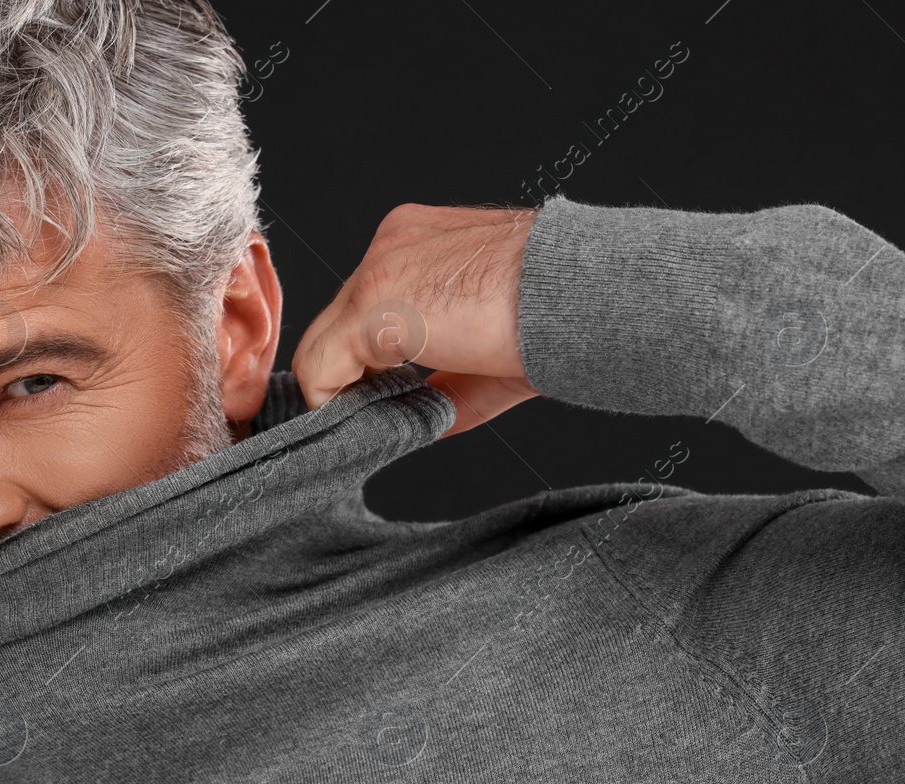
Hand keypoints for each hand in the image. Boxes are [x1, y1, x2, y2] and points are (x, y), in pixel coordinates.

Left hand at [292, 202, 542, 437]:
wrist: (585, 293)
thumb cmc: (560, 313)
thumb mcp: (490, 347)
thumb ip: (444, 381)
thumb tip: (420, 421)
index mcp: (420, 242)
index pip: (367, 303)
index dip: (369, 357)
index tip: (388, 396)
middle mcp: (392, 243)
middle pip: (340, 321)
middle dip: (354, 374)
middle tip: (380, 416)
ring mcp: (378, 268)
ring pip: (323, 342)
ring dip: (344, 389)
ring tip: (376, 421)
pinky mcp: (372, 303)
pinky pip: (319, 364)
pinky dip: (331, 401)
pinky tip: (365, 421)